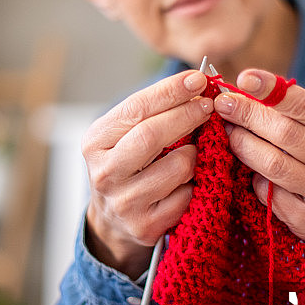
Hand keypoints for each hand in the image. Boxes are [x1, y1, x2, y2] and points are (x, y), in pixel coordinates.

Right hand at [82, 70, 211, 278]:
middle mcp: (105, 172)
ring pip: (177, 166)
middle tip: (208, 105)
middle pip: (152, 135)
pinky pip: (186, 195)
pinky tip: (189, 180)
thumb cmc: (128, 166)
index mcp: (96, 141)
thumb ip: (152, 112)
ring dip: (195, 154)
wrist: (114, 220)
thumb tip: (196, 85)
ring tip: (194, 150)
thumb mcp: (126, 136)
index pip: (137, 108)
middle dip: (187, 115)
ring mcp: (124, 201)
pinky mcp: (146, 225)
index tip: (198, 79)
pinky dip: (194, 184)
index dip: (170, 91)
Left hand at [214, 69, 304, 261]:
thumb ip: (295, 115)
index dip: (272, 90)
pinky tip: (250, 173)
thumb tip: (245, 89)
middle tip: (223, 104)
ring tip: (229, 133)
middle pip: (286, 133)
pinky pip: (271, 195)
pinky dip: (255, 181)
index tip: (244, 78)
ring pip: (275, 165)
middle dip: (249, 115)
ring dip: (244, 145)